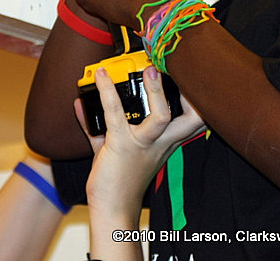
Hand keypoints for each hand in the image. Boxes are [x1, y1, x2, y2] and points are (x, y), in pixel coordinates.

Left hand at [76, 66, 204, 219]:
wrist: (112, 210)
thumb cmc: (116, 181)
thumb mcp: (111, 149)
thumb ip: (99, 126)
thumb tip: (82, 104)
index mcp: (165, 141)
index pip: (193, 120)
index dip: (198, 100)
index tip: (191, 77)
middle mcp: (160, 142)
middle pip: (190, 119)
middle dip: (190, 95)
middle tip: (179, 70)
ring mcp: (142, 144)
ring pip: (161, 116)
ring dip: (156, 91)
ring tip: (149, 69)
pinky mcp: (121, 145)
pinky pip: (117, 114)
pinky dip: (107, 93)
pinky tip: (101, 77)